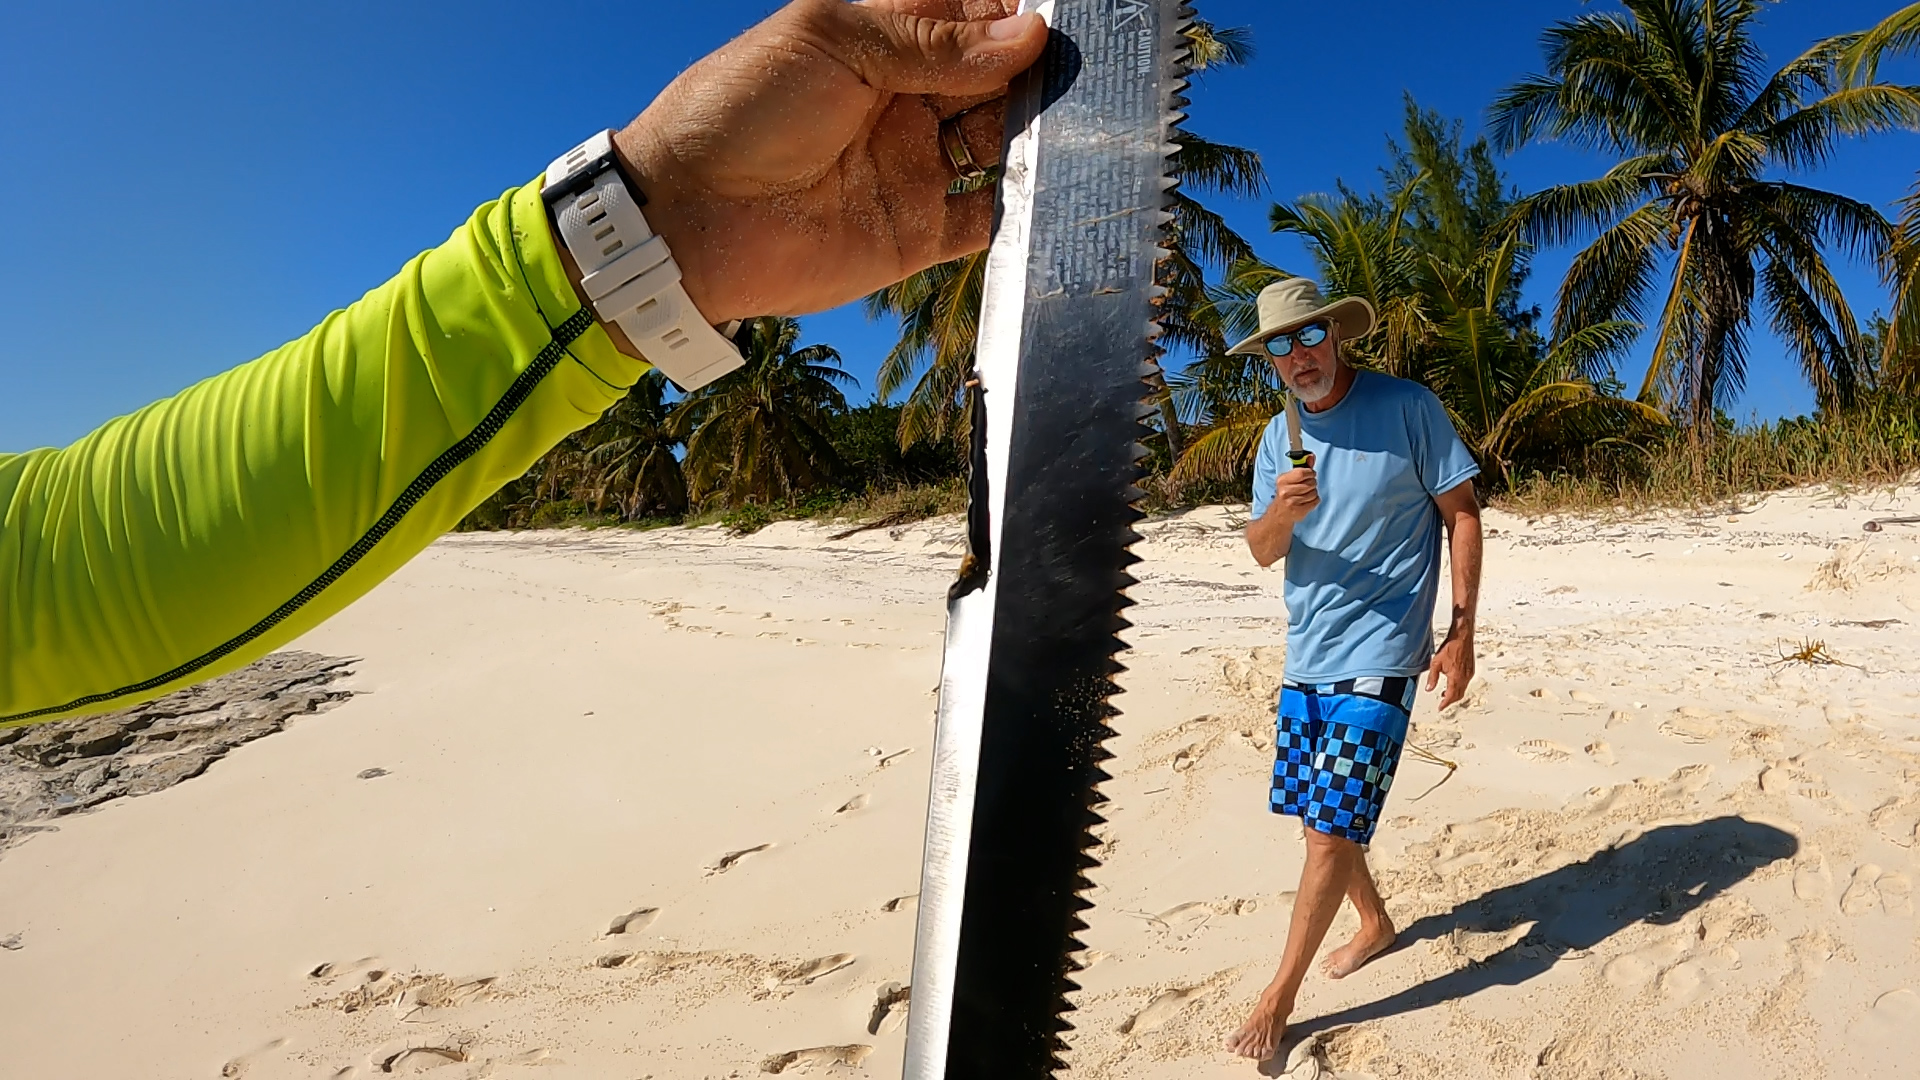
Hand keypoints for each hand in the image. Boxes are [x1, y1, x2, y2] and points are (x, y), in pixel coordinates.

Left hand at [609, 0, 1047, 322]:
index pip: (970, 17)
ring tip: (1085, 125)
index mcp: (881, 42)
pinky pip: (986, 221)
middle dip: (1041, 73)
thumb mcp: (834, 46)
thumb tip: (1028, 33)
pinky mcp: (917, 234)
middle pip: (997, 80)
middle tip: (1090, 73)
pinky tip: (1058, 190)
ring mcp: (915, 168)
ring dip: (1041, 136)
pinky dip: (1023, 210)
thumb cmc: (739, 112)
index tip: (1062, 16)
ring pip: (1002, 145)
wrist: (687, 221)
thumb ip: (932, 44)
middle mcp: (906, 102)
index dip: (1014, 14)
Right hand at [1267, 454, 1319, 524]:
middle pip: (1310, 483)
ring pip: (1314, 492)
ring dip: (1313, 492)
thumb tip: (1311, 456)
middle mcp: (1285, 491)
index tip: (1310, 475)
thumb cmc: (1287, 493)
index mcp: (1282, 480)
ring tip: (1306, 494)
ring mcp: (1292, 502)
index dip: (1310, 473)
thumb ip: (1303, 466)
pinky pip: (1315, 501)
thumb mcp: (1291, 478)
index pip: (1302, 473)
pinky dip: (1314, 500)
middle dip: (1313, 483)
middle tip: (1307, 485)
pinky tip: (1308, 501)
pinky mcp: (1299, 511)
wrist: (1280, 513)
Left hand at [1424, 627, 1474, 710]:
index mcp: (1456, 678)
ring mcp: (1469, 674)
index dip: (1445, 704)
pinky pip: (1465, 683)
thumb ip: (1432, 678)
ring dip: (1455, 694)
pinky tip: (1453, 683)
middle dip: (1450, 700)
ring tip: (1445, 694)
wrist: (1462, 637)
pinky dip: (1459, 687)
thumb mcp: (1436, 663)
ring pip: (1463, 689)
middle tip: (1443, 703)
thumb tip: (1429, 689)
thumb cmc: (1450, 648)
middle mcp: (1465, 678)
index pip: (1451, 696)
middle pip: (1458, 695)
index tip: (1440, 708)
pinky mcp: (1471, 670)